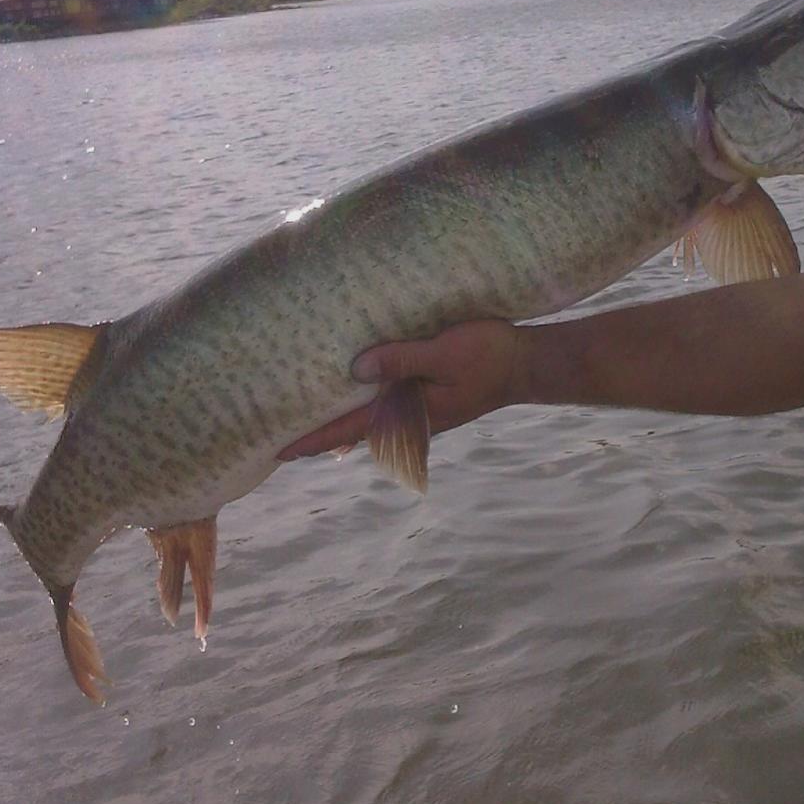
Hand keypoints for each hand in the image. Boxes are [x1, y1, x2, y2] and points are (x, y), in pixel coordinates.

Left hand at [276, 318, 529, 459]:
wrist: (526, 364)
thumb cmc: (489, 354)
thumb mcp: (444, 353)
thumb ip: (401, 361)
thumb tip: (355, 369)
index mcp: (408, 411)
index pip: (349, 428)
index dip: (314, 439)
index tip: (280, 450)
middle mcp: (408, 418)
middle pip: (352, 431)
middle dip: (317, 434)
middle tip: (277, 435)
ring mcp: (418, 412)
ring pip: (366, 421)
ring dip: (337, 423)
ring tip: (302, 419)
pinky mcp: (426, 399)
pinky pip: (383, 408)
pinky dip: (360, 408)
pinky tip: (350, 399)